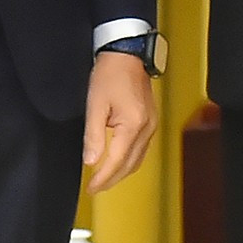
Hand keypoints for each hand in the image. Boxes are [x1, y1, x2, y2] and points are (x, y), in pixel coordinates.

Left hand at [83, 50, 156, 192]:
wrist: (127, 54)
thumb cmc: (110, 74)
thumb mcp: (95, 104)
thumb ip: (93, 135)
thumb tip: (91, 161)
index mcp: (133, 125)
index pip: (116, 161)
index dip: (102, 178)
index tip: (91, 188)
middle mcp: (146, 128)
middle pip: (130, 164)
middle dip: (112, 180)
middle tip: (95, 189)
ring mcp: (151, 125)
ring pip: (138, 159)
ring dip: (121, 172)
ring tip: (104, 180)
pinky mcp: (150, 121)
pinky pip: (141, 149)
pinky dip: (129, 160)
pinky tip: (118, 162)